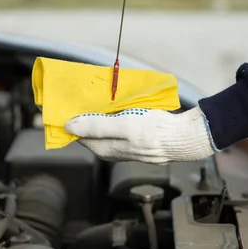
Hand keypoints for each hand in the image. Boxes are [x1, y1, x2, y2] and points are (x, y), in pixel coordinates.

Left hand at [64, 106, 217, 164]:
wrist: (181, 138)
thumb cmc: (152, 132)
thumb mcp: (121, 126)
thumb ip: (95, 126)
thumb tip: (70, 126)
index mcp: (104, 149)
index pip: (78, 135)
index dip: (71, 121)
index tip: (66, 105)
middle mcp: (112, 150)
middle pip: (90, 132)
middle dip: (84, 117)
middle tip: (81, 98)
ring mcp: (124, 146)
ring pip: (104, 130)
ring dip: (99, 115)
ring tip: (99, 98)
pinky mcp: (136, 140)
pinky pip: (118, 128)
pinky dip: (114, 116)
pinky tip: (119, 106)